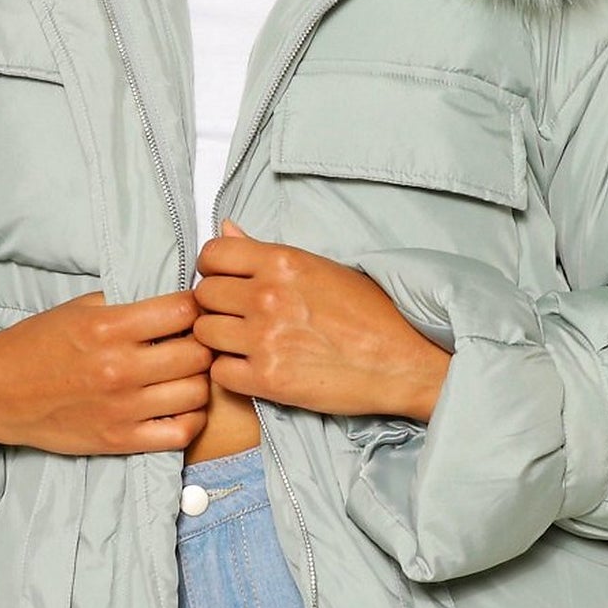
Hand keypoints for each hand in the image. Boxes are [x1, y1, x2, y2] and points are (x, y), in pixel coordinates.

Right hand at [0, 287, 212, 453]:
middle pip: (198, 353)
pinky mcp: (121, 440)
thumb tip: (174, 299)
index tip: (193, 310)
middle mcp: (120, 368)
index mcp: (108, 328)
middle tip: (196, 341)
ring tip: (188, 373)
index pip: (183, 311)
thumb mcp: (78, 309)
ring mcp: (123, 408)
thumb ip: (127, 304)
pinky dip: (191, 419)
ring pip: (197, 392)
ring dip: (200, 380)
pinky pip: (181, 433)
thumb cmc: (36, 346)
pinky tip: (180, 405)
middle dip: (203, 343)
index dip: (196, 307)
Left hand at [191, 220, 451, 420]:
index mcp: (283, 262)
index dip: (212, 268)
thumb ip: (267, 253)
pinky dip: (230, 373)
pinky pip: (219, 373)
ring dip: (218, 340)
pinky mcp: (268, 379)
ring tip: (245, 344)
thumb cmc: (371, 314)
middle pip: (203, 296)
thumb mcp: (321, 268)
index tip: (224, 281)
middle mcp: (268, 295)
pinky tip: (252, 368)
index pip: (212, 254)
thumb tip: (226, 228)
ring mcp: (265, 338)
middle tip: (237, 317)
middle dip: (215, 306)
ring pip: (205, 334)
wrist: (404, 361)